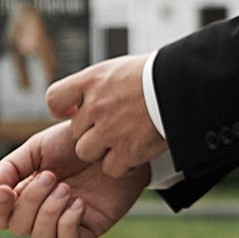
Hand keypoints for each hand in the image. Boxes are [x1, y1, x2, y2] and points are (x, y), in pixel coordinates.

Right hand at [0, 117, 145, 237]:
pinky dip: (68, 223)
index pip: (0, 215)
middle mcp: (40, 213)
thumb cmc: (74, 143)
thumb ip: (11, 166)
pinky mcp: (88, 230)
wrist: (112, 141)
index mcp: (24, 194)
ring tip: (66, 189)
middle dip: (31, 202)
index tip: (5, 191)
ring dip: (49, 213)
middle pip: (18, 226)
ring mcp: (63, 223)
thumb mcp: (38, 147)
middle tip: (51, 176)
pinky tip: (79, 203)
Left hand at [42, 53, 163, 180]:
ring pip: (86, 153)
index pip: (54, 99)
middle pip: (74, 132)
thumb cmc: (156, 75)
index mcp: (92, 81)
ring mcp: (110, 130)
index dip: (61, 110)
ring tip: (123, 141)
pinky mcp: (128, 150)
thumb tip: (80, 101)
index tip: (73, 112)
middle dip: (91, 133)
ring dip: (102, 151)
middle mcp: (96, 106)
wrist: (184, 86)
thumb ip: (97, 85)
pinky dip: (122, 166)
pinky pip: (110, 168)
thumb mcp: (119, 69)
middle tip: (114, 127)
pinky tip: (135, 153)